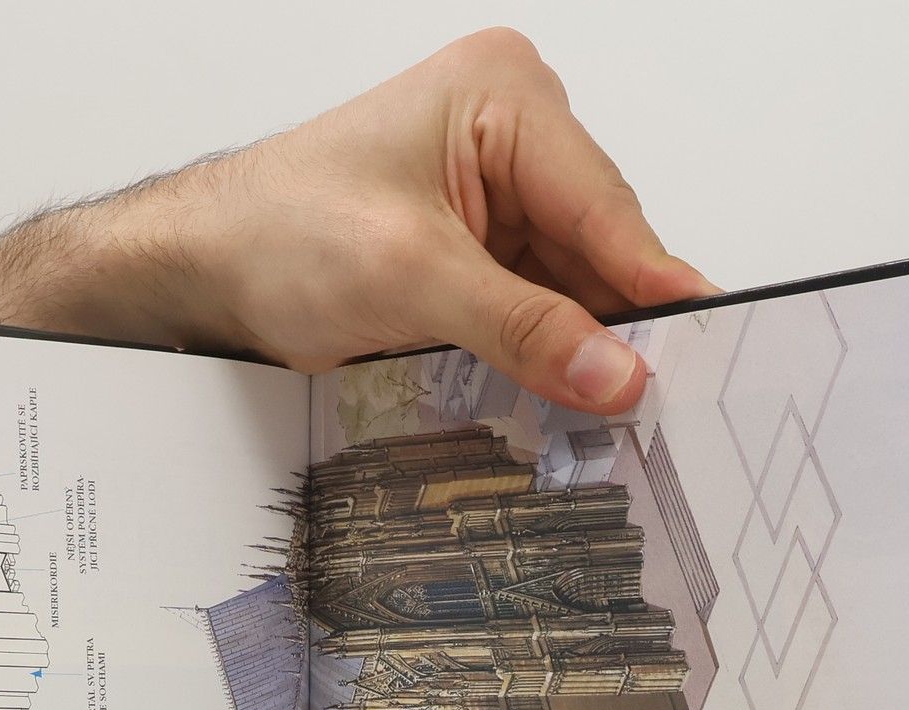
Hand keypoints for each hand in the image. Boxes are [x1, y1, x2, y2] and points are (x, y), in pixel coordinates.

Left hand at [0, 30, 715, 414]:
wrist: (200, 267)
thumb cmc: (276, 233)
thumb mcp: (413, 280)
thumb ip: (526, 329)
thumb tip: (620, 371)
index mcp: (503, 98)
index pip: (605, 204)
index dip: (654, 285)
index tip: (707, 345)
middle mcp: (509, 134)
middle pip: (597, 247)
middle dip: (615, 324)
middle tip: (655, 403)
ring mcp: (492, 193)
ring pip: (570, 285)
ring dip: (579, 348)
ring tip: (609, 413)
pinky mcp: (471, 249)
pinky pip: (533, 305)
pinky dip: (543, 353)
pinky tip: (560, 395)